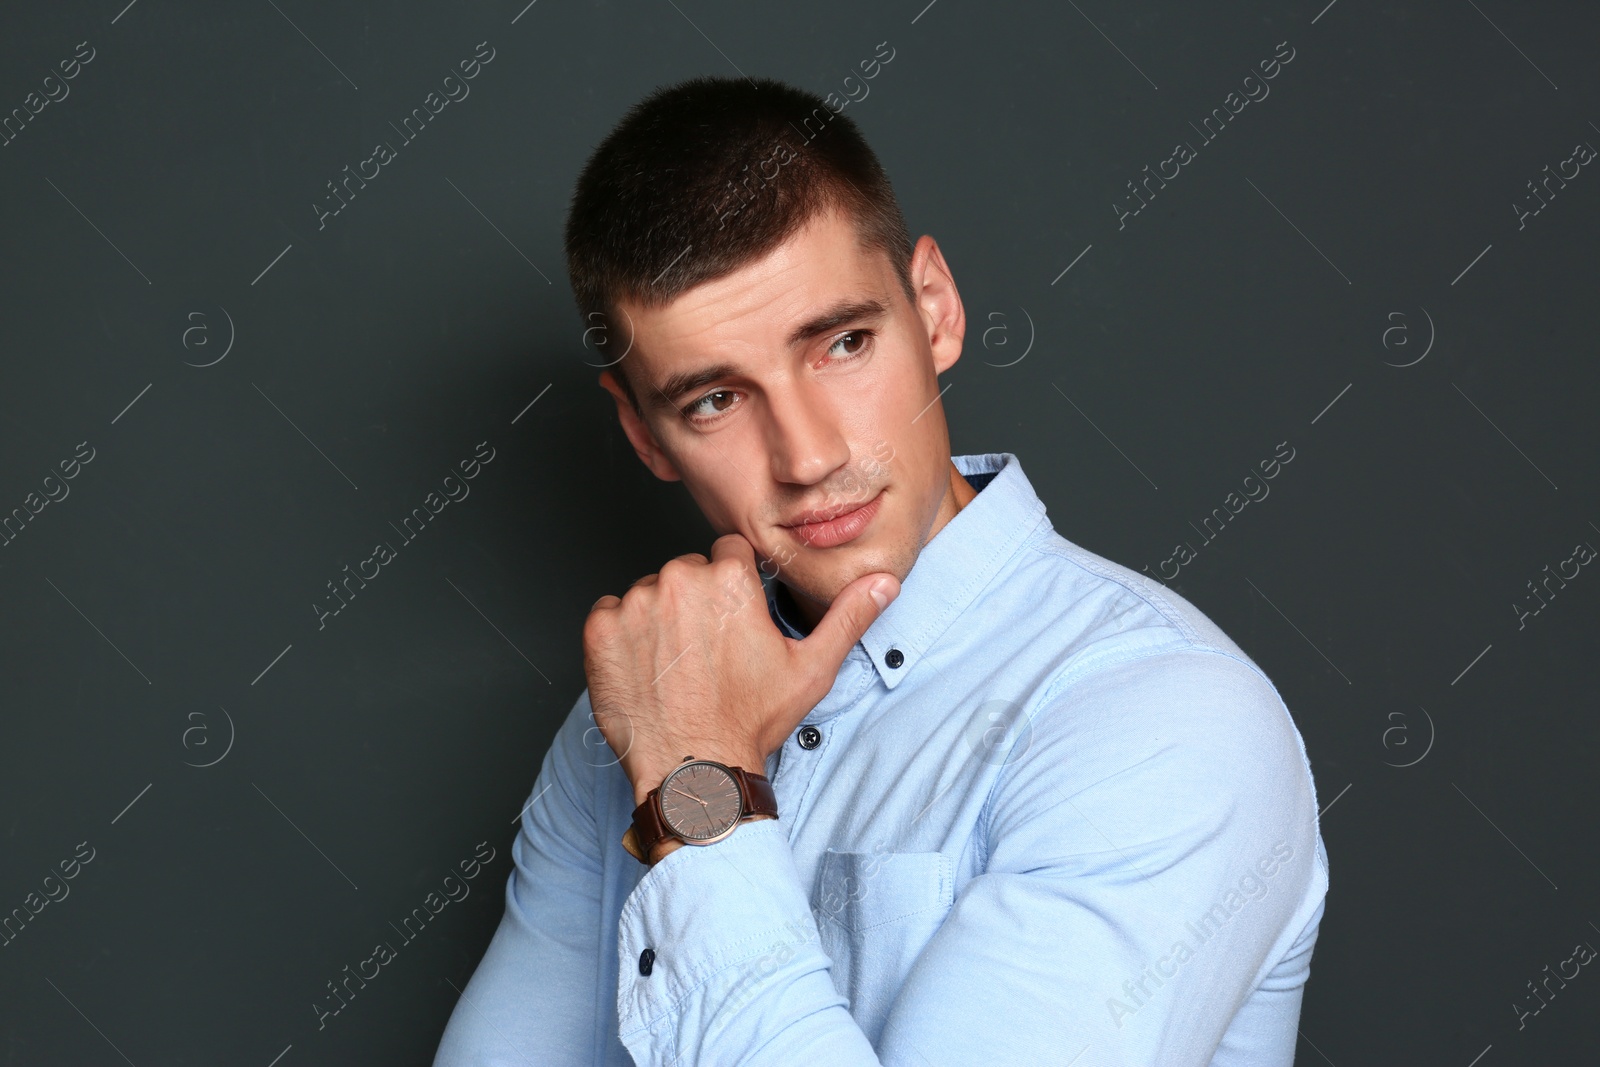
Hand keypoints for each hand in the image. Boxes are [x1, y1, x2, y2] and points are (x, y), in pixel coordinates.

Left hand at [583, 532, 898, 807]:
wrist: (694, 769)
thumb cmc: (750, 722)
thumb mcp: (811, 669)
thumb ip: (848, 616)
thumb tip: (884, 583)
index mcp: (730, 579)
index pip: (728, 553)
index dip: (733, 588)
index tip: (732, 623)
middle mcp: (680, 580)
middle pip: (688, 571)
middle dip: (696, 602)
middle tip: (707, 653)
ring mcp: (635, 604)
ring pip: (649, 591)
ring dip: (659, 619)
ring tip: (678, 666)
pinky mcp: (600, 630)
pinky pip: (610, 613)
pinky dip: (622, 637)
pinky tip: (647, 670)